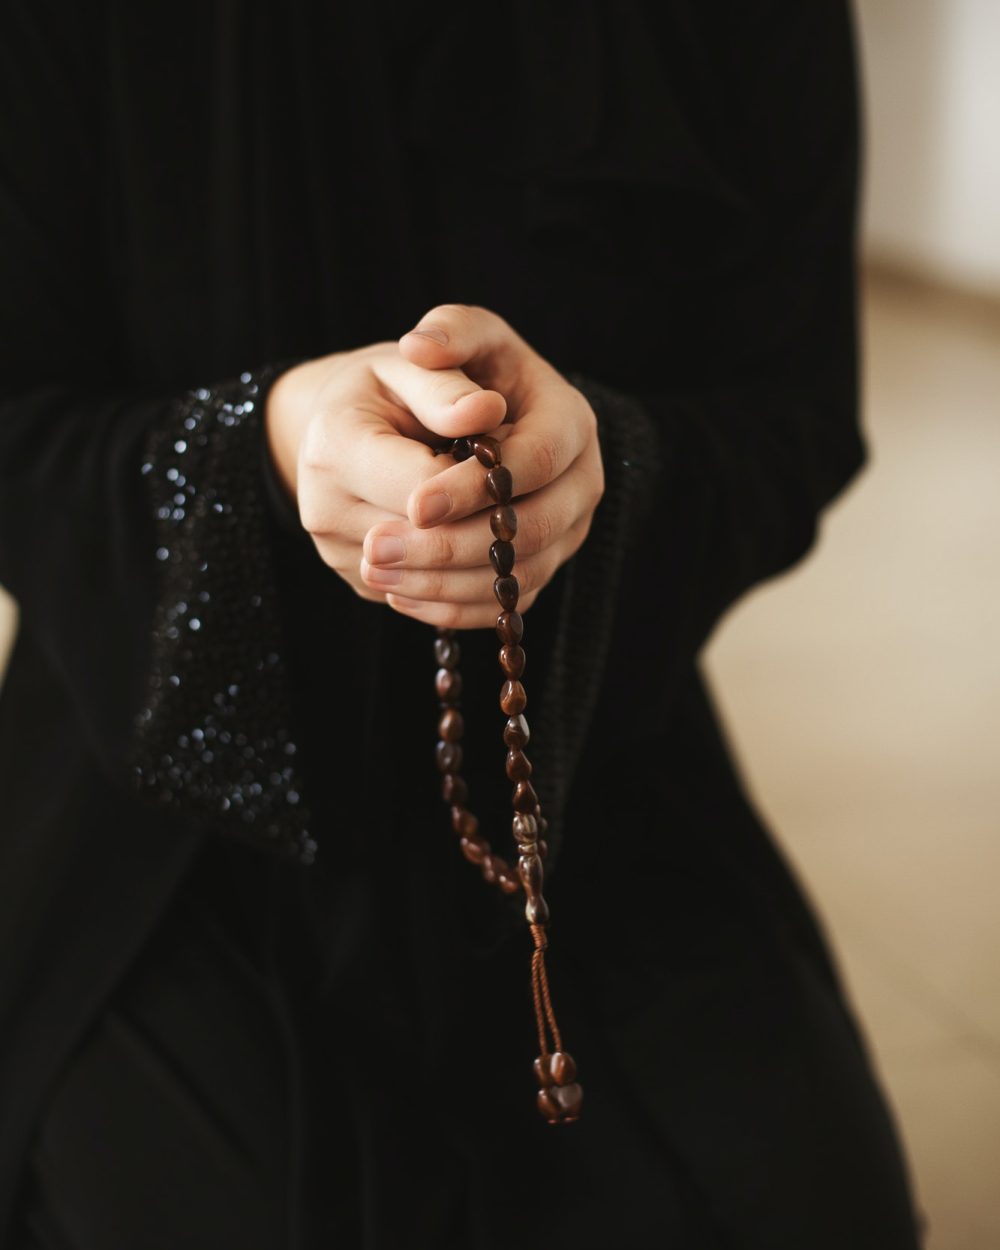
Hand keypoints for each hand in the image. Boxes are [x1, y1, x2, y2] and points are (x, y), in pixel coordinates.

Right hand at [265, 340, 506, 604]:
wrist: (342, 429)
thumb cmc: (388, 388)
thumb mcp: (412, 366)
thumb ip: (446, 385)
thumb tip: (488, 409)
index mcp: (335, 445)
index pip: (425, 485)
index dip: (479, 484)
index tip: (514, 465)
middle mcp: (325, 510)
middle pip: (429, 543)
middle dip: (490, 528)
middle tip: (534, 507)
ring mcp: (342, 557)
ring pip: (435, 586)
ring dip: (492, 567)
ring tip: (526, 533)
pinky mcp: (365, 585)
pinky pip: (431, 609)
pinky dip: (476, 594)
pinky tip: (505, 565)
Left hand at [363, 305, 604, 627]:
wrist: (459, 421)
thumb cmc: (455, 373)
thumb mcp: (456, 336)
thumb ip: (446, 335)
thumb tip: (424, 348)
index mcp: (569, 419)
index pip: (531, 463)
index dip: (473, 487)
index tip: (415, 503)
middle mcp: (580, 482)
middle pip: (530, 530)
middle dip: (450, 546)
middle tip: (377, 548)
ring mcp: (564, 534)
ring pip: (515, 579)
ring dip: (441, 584)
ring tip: (374, 570)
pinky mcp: (537, 571)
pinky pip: (501, 606)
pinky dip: (450, 607)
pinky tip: (396, 594)